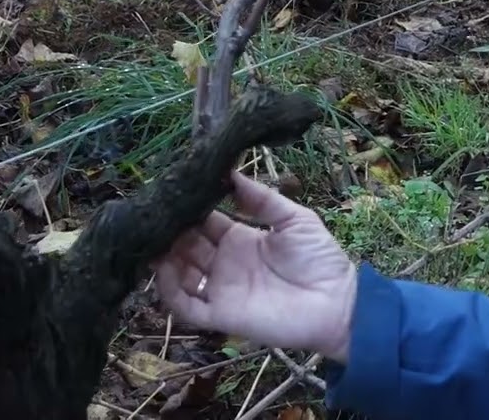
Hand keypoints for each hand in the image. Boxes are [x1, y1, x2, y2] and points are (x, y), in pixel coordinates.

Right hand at [152, 171, 357, 362]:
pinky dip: (168, 289)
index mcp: (241, 238)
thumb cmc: (320, 259)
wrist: (336, 302)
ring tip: (152, 238)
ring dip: (164, 258)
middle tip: (154, 214)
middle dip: (171, 231)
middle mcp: (225, 262)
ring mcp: (221, 289)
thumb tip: (232, 173)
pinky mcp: (221, 315)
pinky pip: (185, 305)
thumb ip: (263, 199)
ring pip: (179, 273)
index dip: (190, 210)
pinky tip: (162, 269)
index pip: (205, 221)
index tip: (173, 192)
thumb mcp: (294, 219)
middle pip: (187, 244)